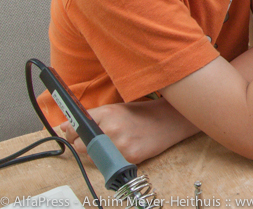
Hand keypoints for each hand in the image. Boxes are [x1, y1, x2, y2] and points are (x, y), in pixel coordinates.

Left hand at [60, 99, 197, 163]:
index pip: (74, 129)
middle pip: (79, 145)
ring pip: (92, 157)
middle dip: (83, 144)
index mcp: (106, 113)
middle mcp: (111, 129)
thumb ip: (89, 118)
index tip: (75, 133)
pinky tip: (121, 149)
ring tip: (112, 144)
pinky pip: (108, 164)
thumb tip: (62, 127)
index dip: (72, 133)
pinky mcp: (129, 157)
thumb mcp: (114, 109)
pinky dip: (110, 159)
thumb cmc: (140, 114)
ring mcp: (120, 145)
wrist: (168, 120)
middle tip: (98, 139)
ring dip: (97, 153)